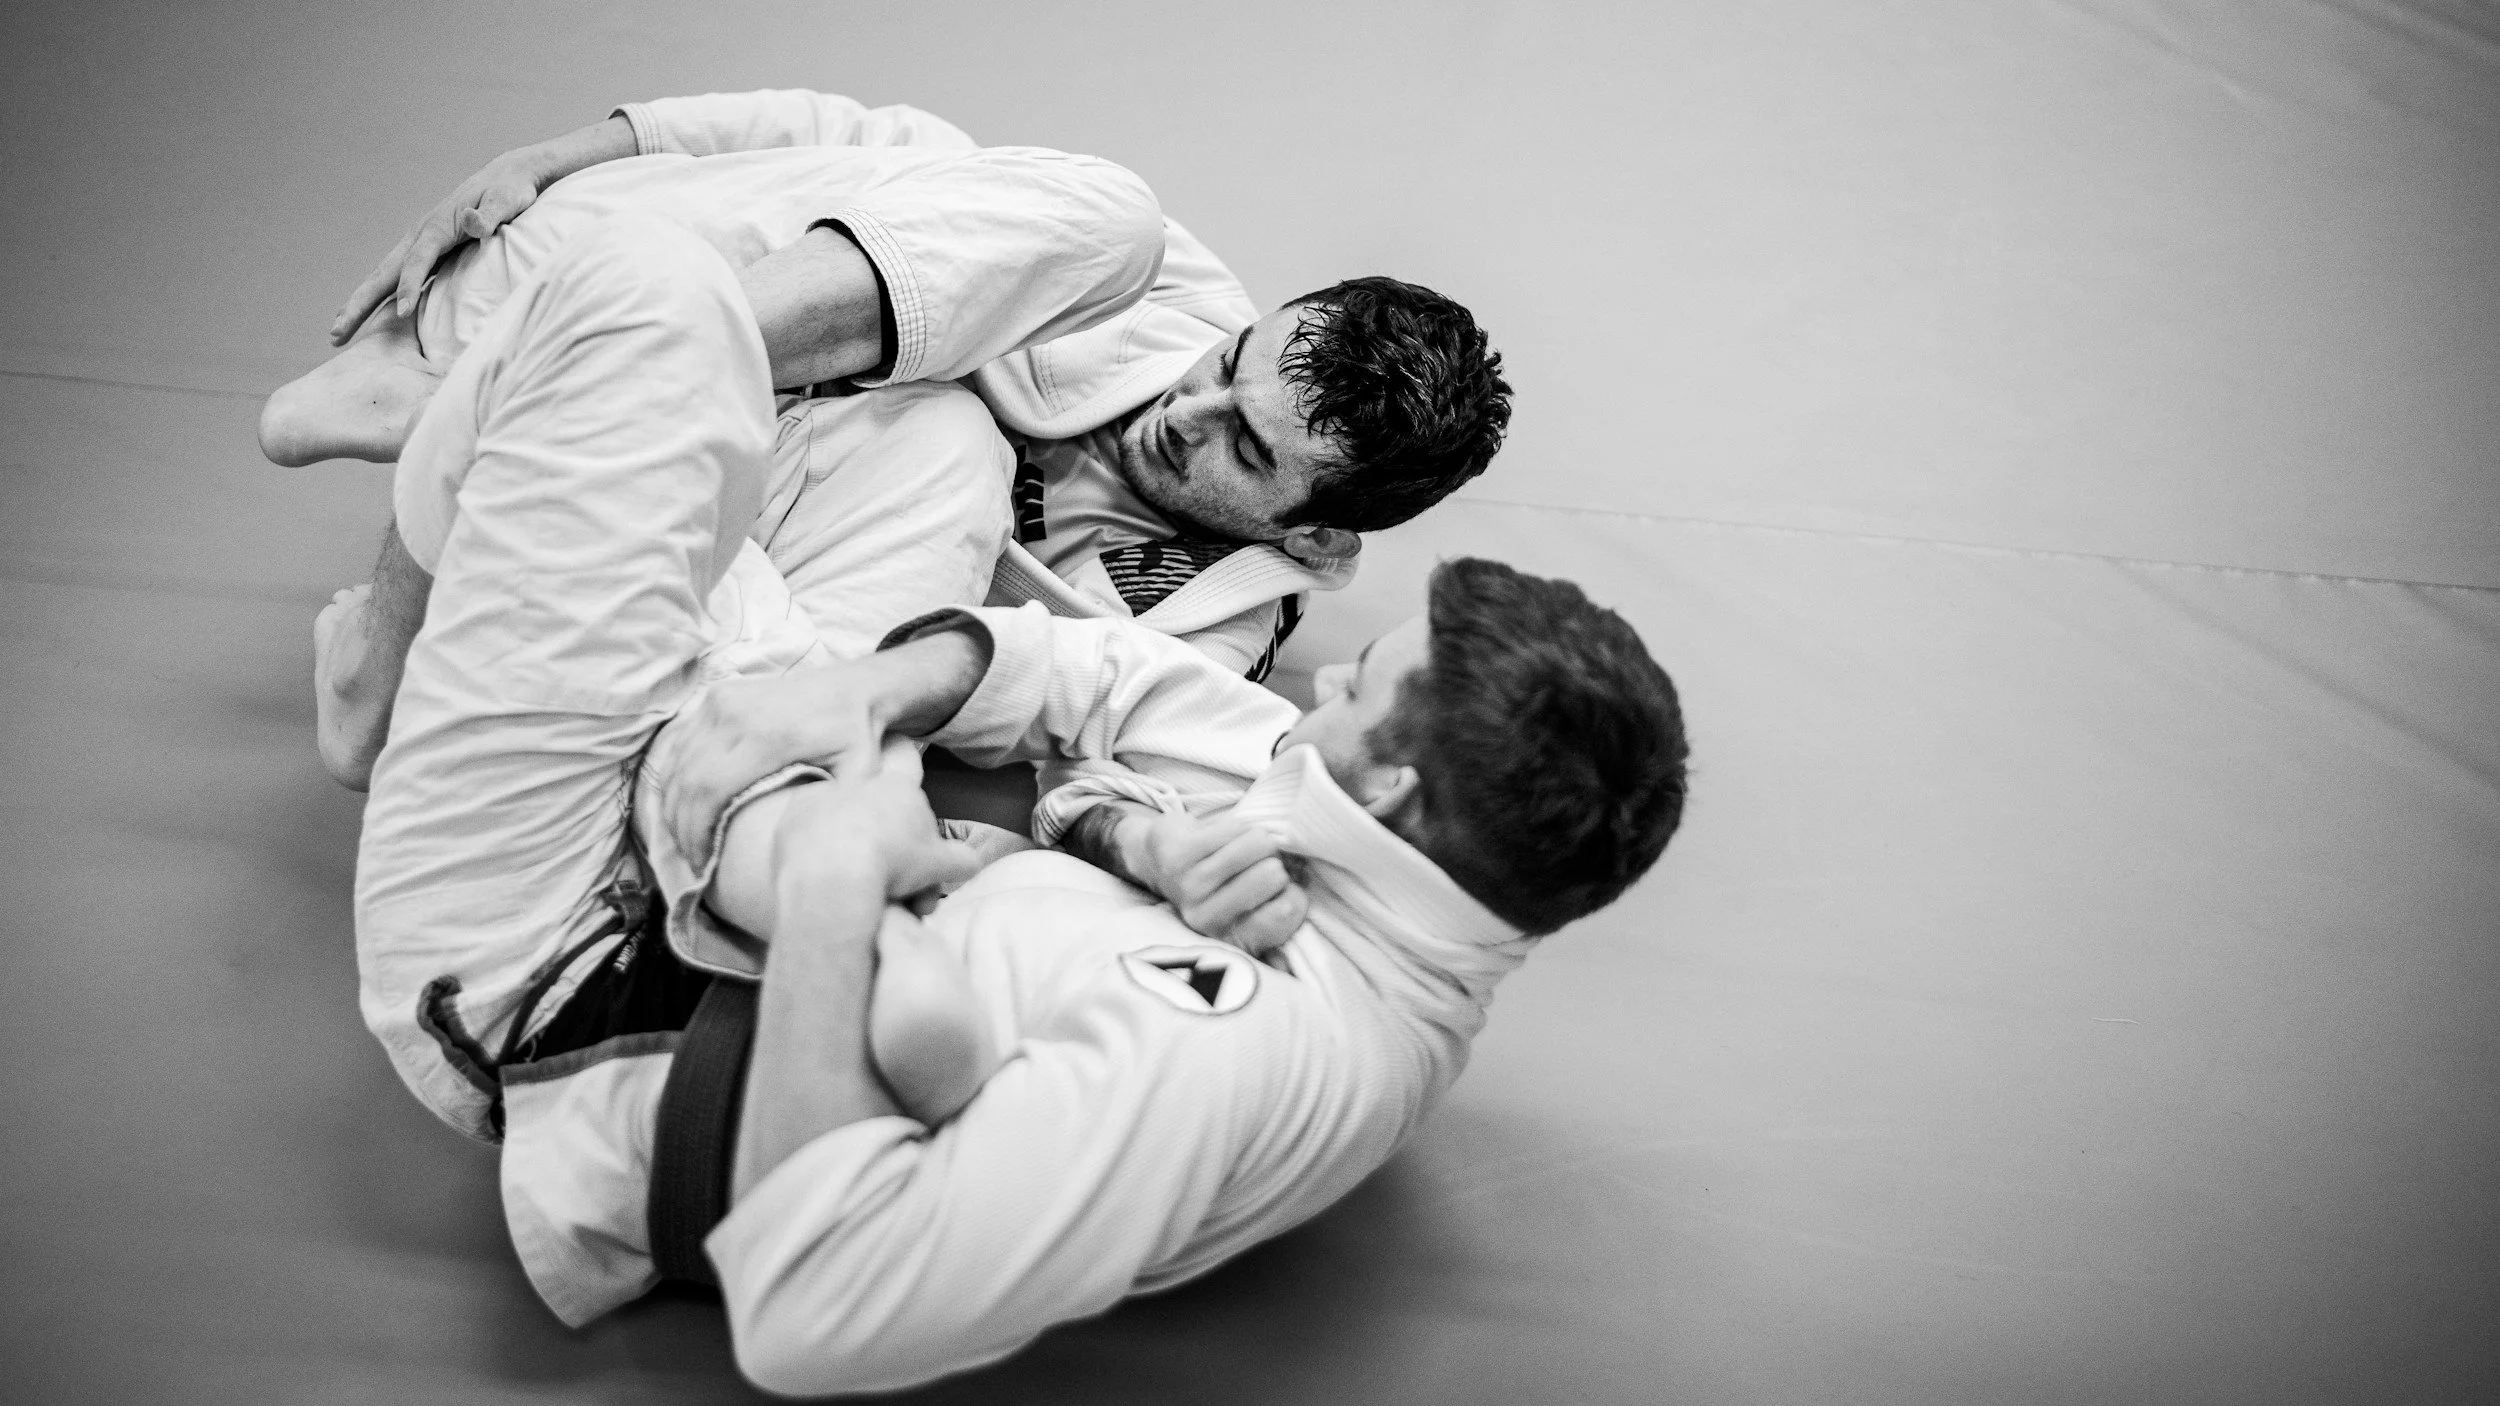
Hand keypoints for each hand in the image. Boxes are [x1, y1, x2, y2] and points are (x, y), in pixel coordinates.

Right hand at [330, 153, 544, 342]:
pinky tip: (367, 318)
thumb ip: (491, 214)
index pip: (418, 262)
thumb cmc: (509, 191)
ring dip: (359, 305)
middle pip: (383, 274)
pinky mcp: (426, 253)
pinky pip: (394, 279)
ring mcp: (419, 245)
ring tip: (337, 334)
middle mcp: (420, 236)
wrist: (506, 176)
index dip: (409, 286)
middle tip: (336, 335)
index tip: (402, 314)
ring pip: (381, 278)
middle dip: (359, 304)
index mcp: (437, 227)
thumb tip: (473, 221)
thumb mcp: (506, 200)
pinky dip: (377, 298)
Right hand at [657, 665, 885, 868]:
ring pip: (678, 760)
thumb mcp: (861, 775)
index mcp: (769, 738)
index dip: (696, 832)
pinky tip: (682, 803)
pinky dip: (675, 774)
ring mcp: (724, 700)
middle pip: (688, 780)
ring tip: (684, 837)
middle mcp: (737, 714)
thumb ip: (836, 809)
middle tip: (691, 859)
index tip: (702, 864)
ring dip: (673, 803)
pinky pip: (682, 741)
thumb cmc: (858, 739)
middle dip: (681, 826)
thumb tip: (814, 850)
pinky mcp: (719, 694)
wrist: (857, 687)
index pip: (710, 790)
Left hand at [776, 739, 984, 907]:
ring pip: (835, 809)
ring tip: (852, 870)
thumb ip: (959, 859)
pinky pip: (805, 828)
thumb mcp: (941, 865)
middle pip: (870, 795)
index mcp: (899, 788)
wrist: (834, 873)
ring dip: (843, 831)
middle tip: (886, 861)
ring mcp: (821, 798)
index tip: (897, 739)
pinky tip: (822, 869)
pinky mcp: (792, 819)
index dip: (904, 751)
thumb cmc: (892, 864)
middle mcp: (859, 784)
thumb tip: (970, 862)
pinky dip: (814, 845)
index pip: (906, 760)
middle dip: (879, 823)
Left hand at [1127, 810, 1308, 953]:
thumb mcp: (1256, 903)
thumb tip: (1303, 892)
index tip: (1280, 887)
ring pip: (1258, 845)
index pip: (1287, 913)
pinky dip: (1236, 824)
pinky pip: (1235, 827)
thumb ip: (1285, 904)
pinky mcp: (1177, 856)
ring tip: (1239, 847)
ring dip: (1257, 838)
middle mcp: (1209, 922)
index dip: (1294, 892)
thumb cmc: (1222, 879)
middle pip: (1274, 875)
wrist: (1162, 858)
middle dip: (1274, 859)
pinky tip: (1219, 836)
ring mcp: (1190, 889)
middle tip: (1254, 862)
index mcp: (1234, 939)